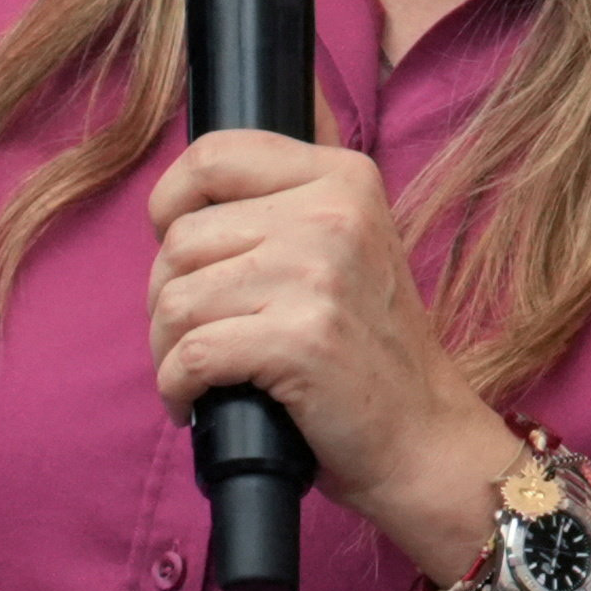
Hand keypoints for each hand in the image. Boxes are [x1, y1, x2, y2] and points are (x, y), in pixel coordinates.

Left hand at [143, 130, 516, 576]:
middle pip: (181, 237)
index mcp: (342, 177)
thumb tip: (197, 168)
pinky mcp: (299, 341)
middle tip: (193, 334)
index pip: (212, 155)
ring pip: (177, 298)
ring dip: (167, 347)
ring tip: (193, 372)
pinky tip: (194, 404)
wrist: (424, 436)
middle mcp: (332, 215)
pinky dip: (176, 387)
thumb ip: (288, 195)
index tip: (176, 250)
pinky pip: (191, 354)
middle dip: (165, 294)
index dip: (169, 202)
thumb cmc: (367, 347)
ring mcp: (318, 276)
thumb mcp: (348, 243)